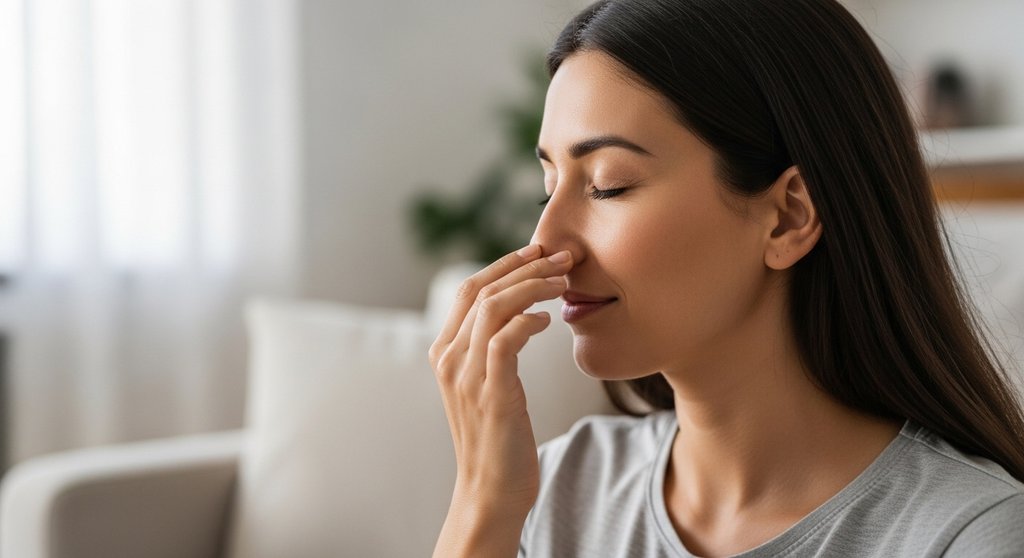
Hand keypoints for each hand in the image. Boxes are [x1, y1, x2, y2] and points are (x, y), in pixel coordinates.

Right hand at [430, 244, 572, 517]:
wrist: (490, 494)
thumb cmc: (498, 439)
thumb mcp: (487, 387)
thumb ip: (492, 351)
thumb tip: (521, 314)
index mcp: (445, 353)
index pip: (470, 289)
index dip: (504, 263)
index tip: (538, 250)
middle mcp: (449, 360)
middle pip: (483, 290)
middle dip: (525, 265)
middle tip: (562, 255)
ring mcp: (467, 378)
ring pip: (494, 308)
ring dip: (532, 286)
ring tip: (563, 282)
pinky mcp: (491, 396)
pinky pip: (505, 341)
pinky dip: (528, 322)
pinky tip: (549, 321)